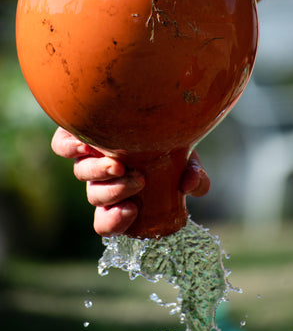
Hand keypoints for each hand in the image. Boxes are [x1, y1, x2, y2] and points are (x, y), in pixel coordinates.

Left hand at [51, 127, 209, 235]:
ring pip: (81, 174)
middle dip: (114, 193)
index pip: (107, 221)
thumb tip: (189, 186)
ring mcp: (87, 156)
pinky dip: (70, 148)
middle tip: (137, 181)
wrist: (154, 107)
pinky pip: (61, 146)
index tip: (132, 211)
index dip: (114, 223)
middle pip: (96, 197)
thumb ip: (194, 177)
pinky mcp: (76, 133)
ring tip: (118, 165)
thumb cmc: (168, 140)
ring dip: (98, 173)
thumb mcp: (187, 161)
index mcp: (122, 191)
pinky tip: (86, 145)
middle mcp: (102, 177)